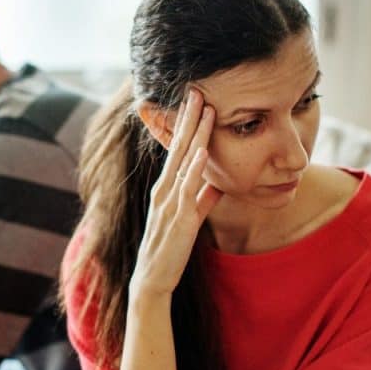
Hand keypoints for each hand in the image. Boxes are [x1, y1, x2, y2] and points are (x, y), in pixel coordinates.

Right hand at [130, 87, 222, 299]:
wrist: (152, 279)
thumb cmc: (169, 248)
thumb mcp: (189, 218)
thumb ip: (203, 199)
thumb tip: (218, 183)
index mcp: (165, 189)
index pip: (176, 150)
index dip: (186, 125)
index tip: (195, 101)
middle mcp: (164, 190)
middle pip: (178, 147)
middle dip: (189, 119)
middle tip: (198, 91)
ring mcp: (170, 203)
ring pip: (184, 162)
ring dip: (195, 135)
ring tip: (205, 110)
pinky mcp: (179, 219)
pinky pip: (188, 190)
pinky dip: (195, 169)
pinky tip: (202, 152)